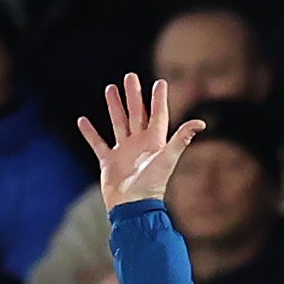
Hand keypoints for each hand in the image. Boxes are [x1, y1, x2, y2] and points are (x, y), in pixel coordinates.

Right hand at [77, 74, 204, 210]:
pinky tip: (82, 120)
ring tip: (110, 88)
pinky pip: (98, 143)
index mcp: (155, 142)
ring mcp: (123, 152)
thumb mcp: (168, 158)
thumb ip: (181, 139)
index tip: (160, 83)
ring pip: (119, 123)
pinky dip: (90, 133)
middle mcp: (139, 144)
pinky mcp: (109, 162)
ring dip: (115, 106)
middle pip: (137, 114)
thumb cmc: (152, 184)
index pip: (158, 115)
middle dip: (133, 95)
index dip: (159, 99)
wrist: (132, 207)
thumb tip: (201, 123)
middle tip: (130, 76)